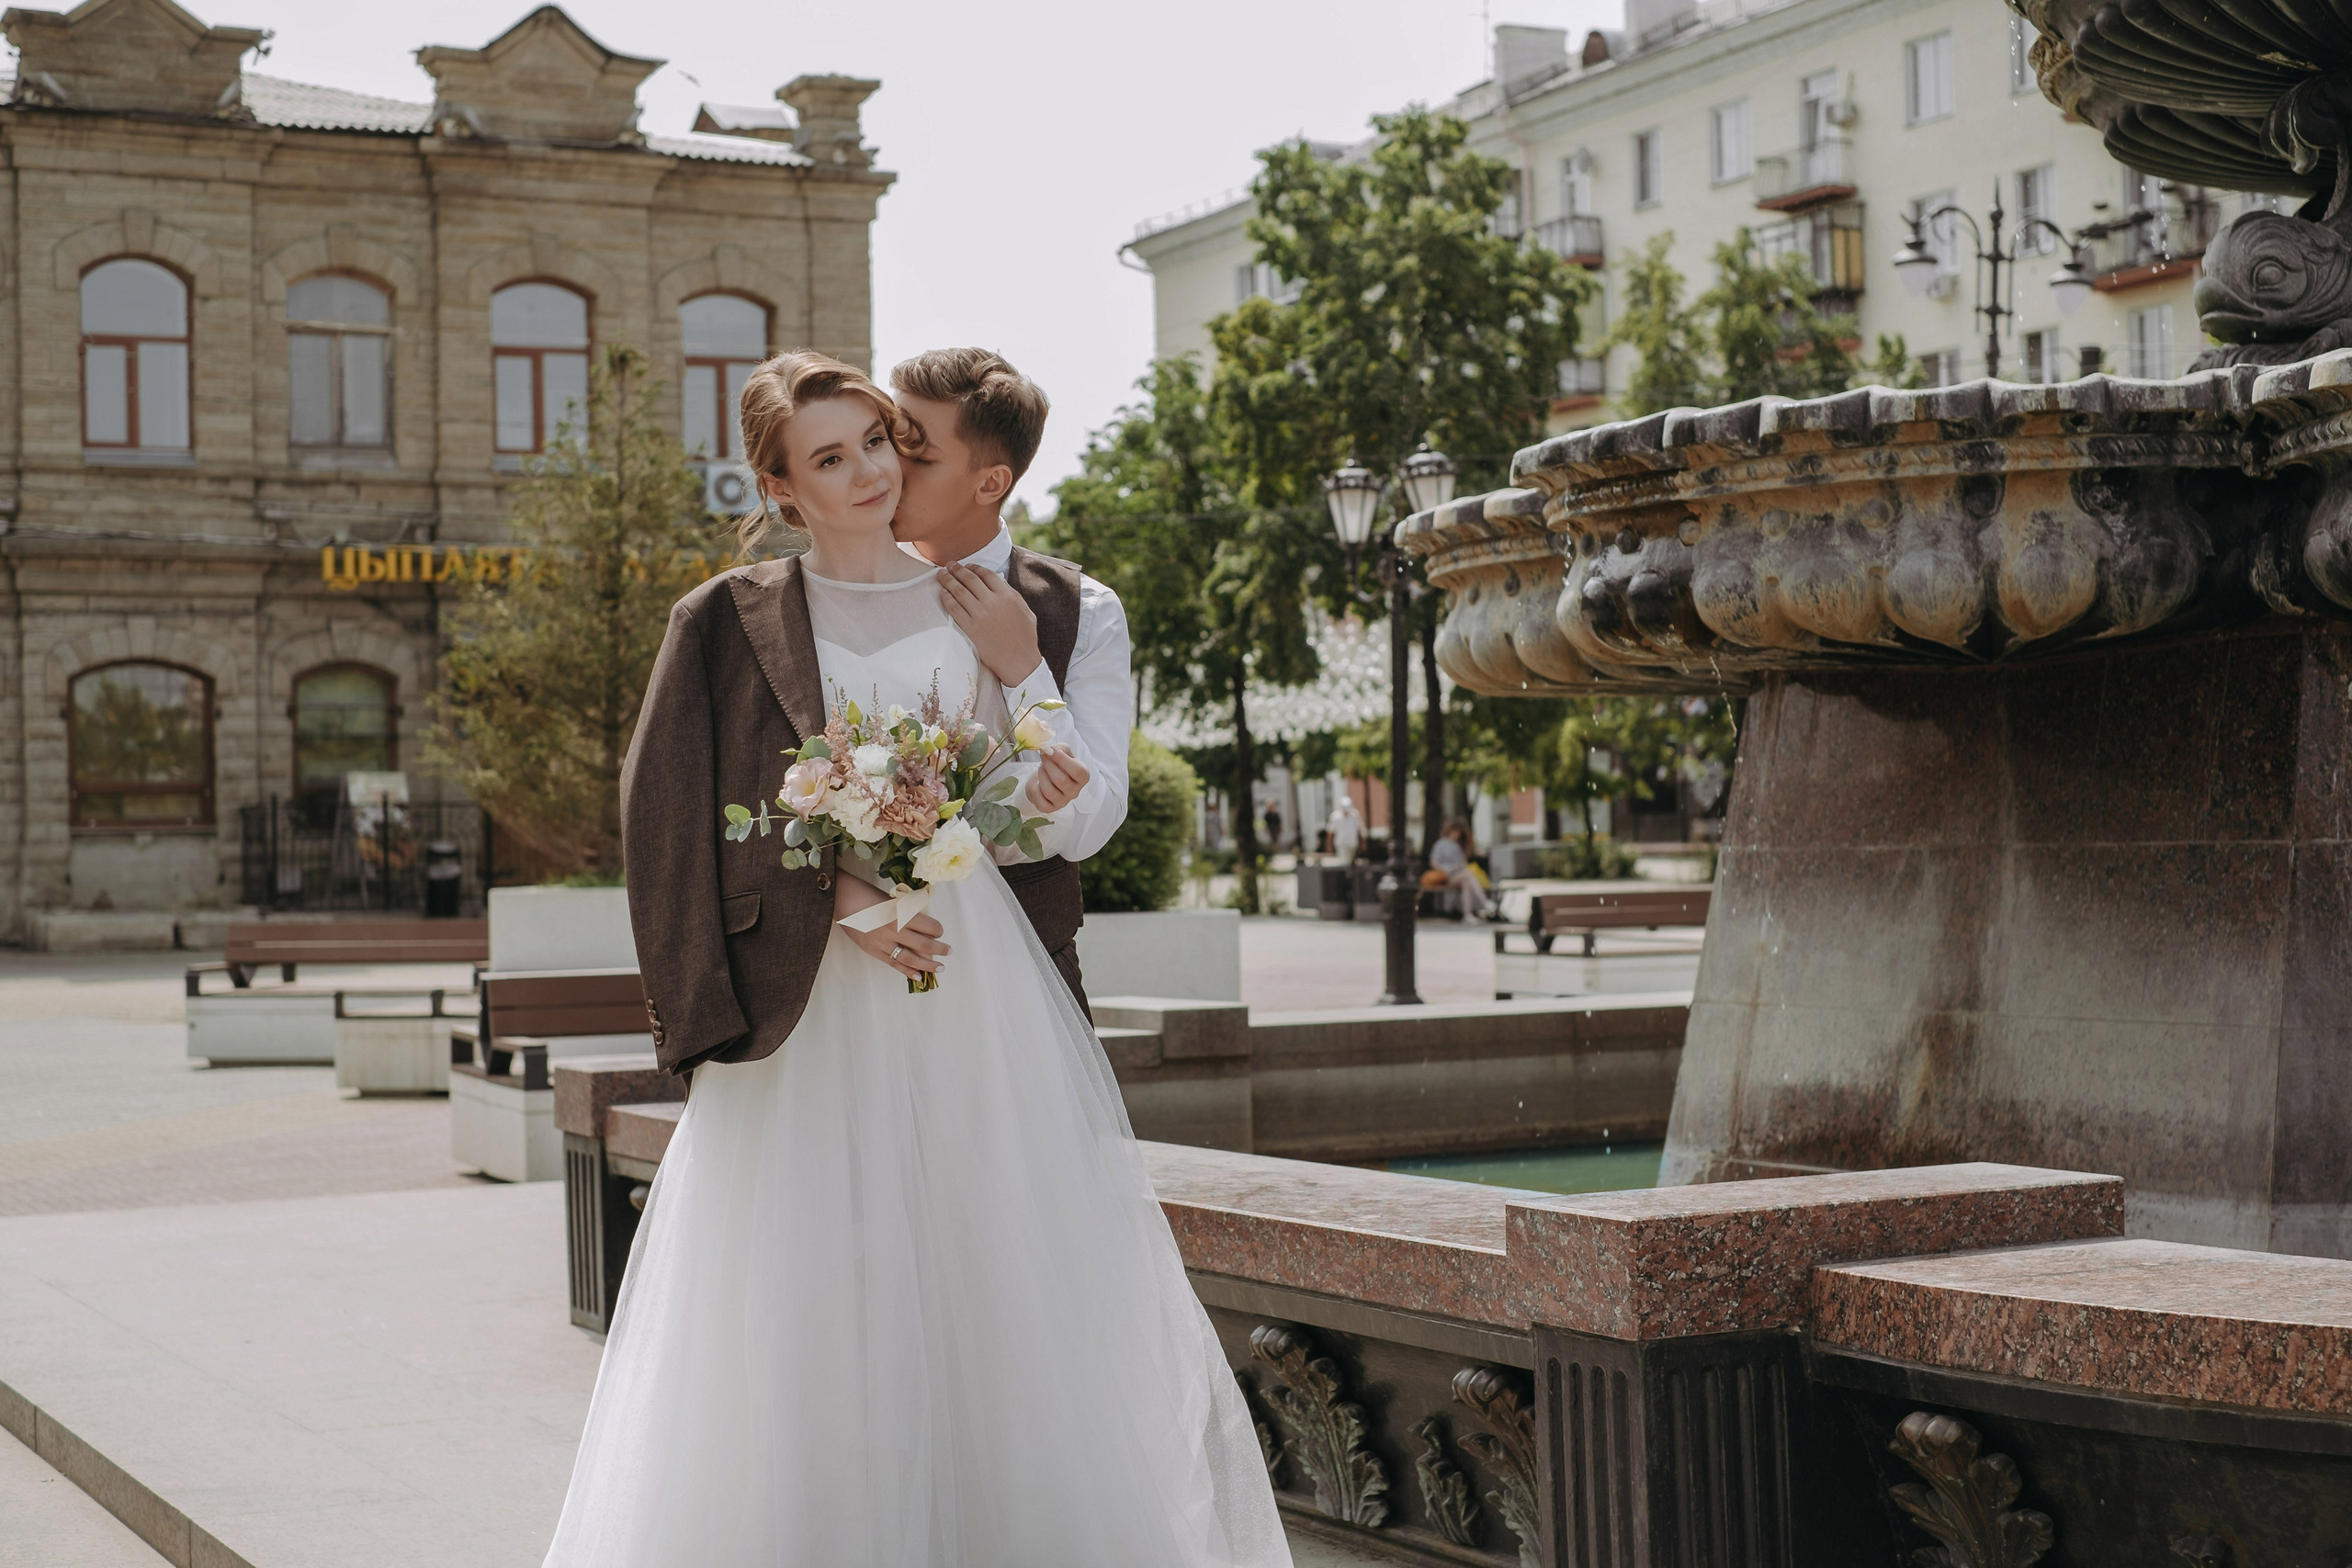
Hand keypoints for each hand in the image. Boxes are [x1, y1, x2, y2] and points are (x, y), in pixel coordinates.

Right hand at [834, 878, 948, 978]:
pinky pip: (894, 964)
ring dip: (927, 964)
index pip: (928, 927)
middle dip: (939, 949)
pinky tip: (918, 976)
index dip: (937, 930)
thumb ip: (908, 913)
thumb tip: (924, 927)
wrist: (843, 901)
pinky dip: (907, 971)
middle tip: (948, 951)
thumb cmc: (869, 896)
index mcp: (901, 914)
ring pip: (910, 959)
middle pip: (923, 944)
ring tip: (940, 968)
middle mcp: (894, 930)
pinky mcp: (874, 951)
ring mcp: (883, 943)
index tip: (940, 931)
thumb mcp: (893, 900)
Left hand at [938, 565, 1042, 687]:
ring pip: (959, 591)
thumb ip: (1011, 595)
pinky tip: (942, 593)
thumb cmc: (1025, 638)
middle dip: (957, 570)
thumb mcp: (1025, 610)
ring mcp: (980, 615)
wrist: (1019, 661)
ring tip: (941, 575)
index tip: (967, 567)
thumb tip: (998, 584)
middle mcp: (992, 602)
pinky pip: (954, 608)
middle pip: (969, 579)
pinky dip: (946, 598)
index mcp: (1007, 595)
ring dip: (948, 580)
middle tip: (949, 566)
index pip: (986, 574)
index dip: (974, 568)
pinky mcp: (970, 628)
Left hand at [1024, 746, 1089, 812]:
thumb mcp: (1063, 752)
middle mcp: (1075, 791)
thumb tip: (1049, 749)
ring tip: (1041, 769)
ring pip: (1049, 791)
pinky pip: (1040, 801)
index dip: (1061, 759)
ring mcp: (1063, 802)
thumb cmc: (1058, 765)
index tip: (1048, 750)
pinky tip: (1038, 783)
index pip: (1077, 771)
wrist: (1047, 778)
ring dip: (1042, 776)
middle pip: (1061, 780)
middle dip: (1048, 765)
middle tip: (1043, 757)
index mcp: (1083, 777)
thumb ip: (1060, 748)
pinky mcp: (1050, 808)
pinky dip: (1035, 789)